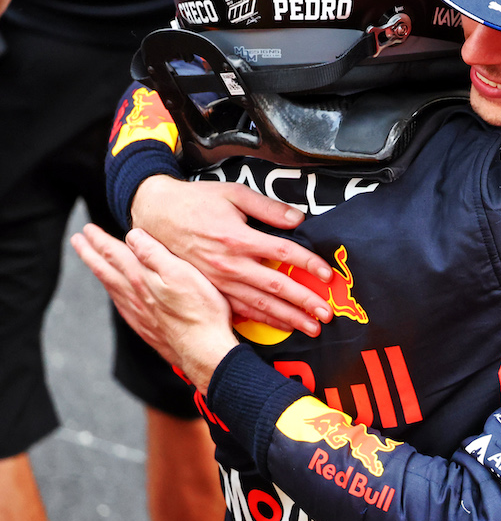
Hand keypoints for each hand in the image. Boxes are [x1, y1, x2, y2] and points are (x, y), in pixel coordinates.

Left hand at [71, 225, 236, 394]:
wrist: (204, 350)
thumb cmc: (201, 310)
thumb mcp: (182, 273)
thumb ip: (155, 254)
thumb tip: (133, 235)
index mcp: (141, 279)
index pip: (114, 254)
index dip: (99, 240)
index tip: (87, 230)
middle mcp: (134, 295)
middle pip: (106, 270)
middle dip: (90, 253)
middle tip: (77, 240)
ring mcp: (138, 313)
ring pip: (111, 287)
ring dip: (98, 271)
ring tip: (90, 261)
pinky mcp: (145, 327)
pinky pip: (120, 305)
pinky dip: (112, 293)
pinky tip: (115, 293)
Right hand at [131, 175, 333, 335]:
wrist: (154, 213)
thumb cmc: (195, 201)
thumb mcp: (233, 193)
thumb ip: (268, 208)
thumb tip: (298, 218)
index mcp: (237, 238)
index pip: (283, 253)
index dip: (308, 264)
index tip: (326, 274)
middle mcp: (229, 264)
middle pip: (275, 287)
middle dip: (303, 302)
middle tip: (325, 315)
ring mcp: (218, 280)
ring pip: (258, 305)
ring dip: (286, 318)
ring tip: (309, 328)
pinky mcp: (209, 289)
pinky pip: (238, 309)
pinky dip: (260, 320)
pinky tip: (278, 326)